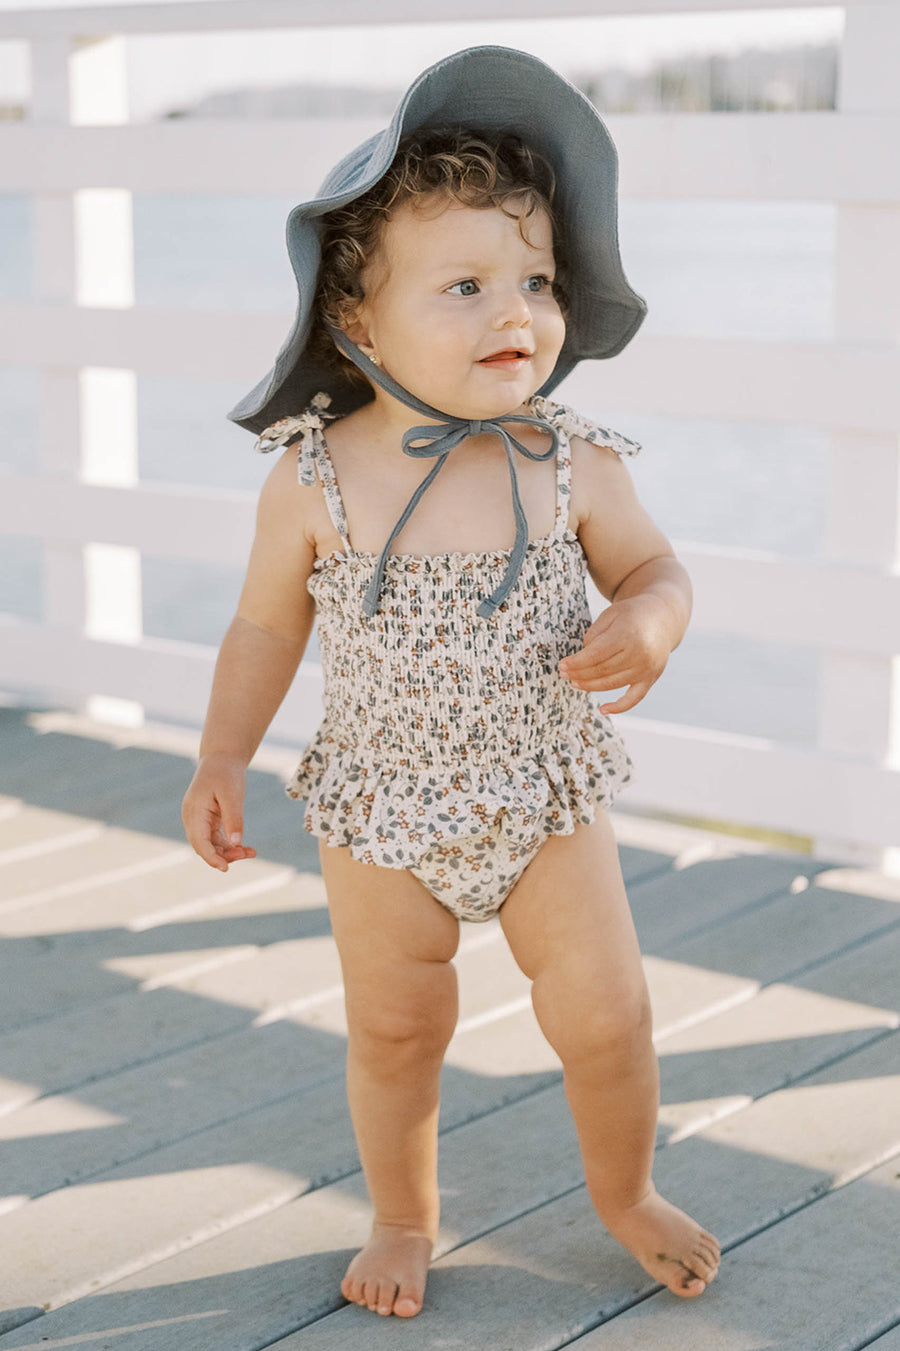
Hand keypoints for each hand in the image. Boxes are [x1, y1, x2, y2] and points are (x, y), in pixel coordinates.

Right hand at [182, 753, 257, 871]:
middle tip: (248, 853)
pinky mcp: (208, 821)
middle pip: (204, 847)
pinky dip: (230, 845)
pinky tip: (246, 848)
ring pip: (211, 845)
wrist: (222, 757)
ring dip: (229, 852)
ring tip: (251, 852)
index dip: (211, 857)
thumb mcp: (232, 794)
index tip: (226, 868)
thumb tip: (236, 844)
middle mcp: (193, 819)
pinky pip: (217, 839)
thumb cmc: (226, 773)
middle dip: (225, 855)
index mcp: (193, 812)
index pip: (199, 842)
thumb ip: (233, 818)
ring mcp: (199, 820)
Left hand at [558, 594, 673, 713]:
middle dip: (579, 674)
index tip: (562, 665)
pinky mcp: (651, 679)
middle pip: (601, 671)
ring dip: (590, 686)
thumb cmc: (631, 615)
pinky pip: (634, 699)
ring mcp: (647, 669)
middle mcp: (640, 654)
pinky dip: (619, 707)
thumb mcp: (610, 615)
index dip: (576, 662)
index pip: (595, 655)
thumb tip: (581, 660)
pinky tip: (603, 710)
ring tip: (575, 683)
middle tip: (563, 674)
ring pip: (612, 684)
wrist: (663, 618)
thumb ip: (594, 636)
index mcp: (628, 635)